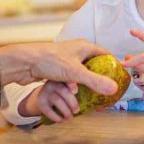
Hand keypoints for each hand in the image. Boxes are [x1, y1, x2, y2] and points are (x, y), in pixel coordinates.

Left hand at [0, 40, 116, 95]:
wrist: (24, 63)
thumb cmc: (50, 61)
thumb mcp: (76, 72)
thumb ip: (95, 81)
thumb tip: (114, 89)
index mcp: (84, 46)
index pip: (105, 55)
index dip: (113, 66)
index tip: (119, 79)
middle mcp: (77, 51)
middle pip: (94, 65)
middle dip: (99, 78)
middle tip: (106, 91)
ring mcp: (67, 59)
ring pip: (82, 73)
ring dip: (85, 84)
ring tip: (92, 96)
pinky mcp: (58, 68)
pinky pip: (71, 78)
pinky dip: (74, 85)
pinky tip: (74, 94)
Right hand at [22, 81, 79, 122]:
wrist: (44, 95)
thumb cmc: (63, 93)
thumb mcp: (69, 88)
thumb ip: (81, 92)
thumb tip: (97, 105)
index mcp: (63, 78)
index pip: (68, 79)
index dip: (72, 84)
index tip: (76, 91)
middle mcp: (53, 83)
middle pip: (64, 91)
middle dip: (72, 102)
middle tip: (77, 111)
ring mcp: (46, 91)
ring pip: (57, 100)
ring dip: (65, 111)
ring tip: (70, 118)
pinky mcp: (41, 101)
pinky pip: (48, 109)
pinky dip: (55, 116)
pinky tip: (61, 120)